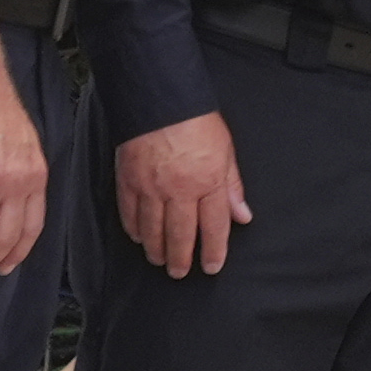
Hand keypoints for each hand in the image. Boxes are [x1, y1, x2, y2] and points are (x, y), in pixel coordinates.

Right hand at [113, 112, 247, 277]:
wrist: (159, 97)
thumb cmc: (196, 120)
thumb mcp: (226, 150)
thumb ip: (232, 186)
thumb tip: (242, 215)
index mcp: (208, 181)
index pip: (214, 226)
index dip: (214, 251)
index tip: (212, 266)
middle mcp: (180, 189)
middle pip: (181, 235)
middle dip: (181, 259)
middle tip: (180, 272)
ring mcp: (151, 187)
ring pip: (153, 230)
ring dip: (157, 249)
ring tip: (160, 260)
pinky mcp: (129, 181)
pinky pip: (130, 213)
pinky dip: (134, 229)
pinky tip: (139, 237)